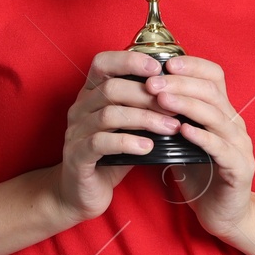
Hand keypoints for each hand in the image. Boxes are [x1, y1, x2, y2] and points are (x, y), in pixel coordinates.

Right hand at [51, 50, 178, 225]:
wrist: (80, 194)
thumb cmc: (109, 156)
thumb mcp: (127, 127)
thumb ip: (143, 110)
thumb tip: (179, 95)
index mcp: (89, 95)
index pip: (102, 63)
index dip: (129, 61)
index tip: (159, 69)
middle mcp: (79, 109)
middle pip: (111, 88)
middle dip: (147, 95)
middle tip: (175, 106)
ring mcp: (75, 132)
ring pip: (109, 114)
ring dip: (145, 118)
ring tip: (170, 127)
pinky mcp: (77, 156)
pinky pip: (101, 143)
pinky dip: (128, 142)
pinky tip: (148, 147)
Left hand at [144, 54, 254, 241]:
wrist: (223, 214)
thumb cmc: (199, 174)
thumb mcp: (182, 140)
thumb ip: (170, 118)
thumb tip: (139, 95)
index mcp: (223, 112)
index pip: (214, 76)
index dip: (191, 66)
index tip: (164, 63)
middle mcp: (235, 124)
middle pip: (212, 92)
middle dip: (180, 84)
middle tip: (153, 82)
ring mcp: (240, 146)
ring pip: (216, 116)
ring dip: (187, 105)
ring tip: (162, 100)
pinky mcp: (240, 169)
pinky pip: (221, 148)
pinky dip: (202, 137)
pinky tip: (182, 131)